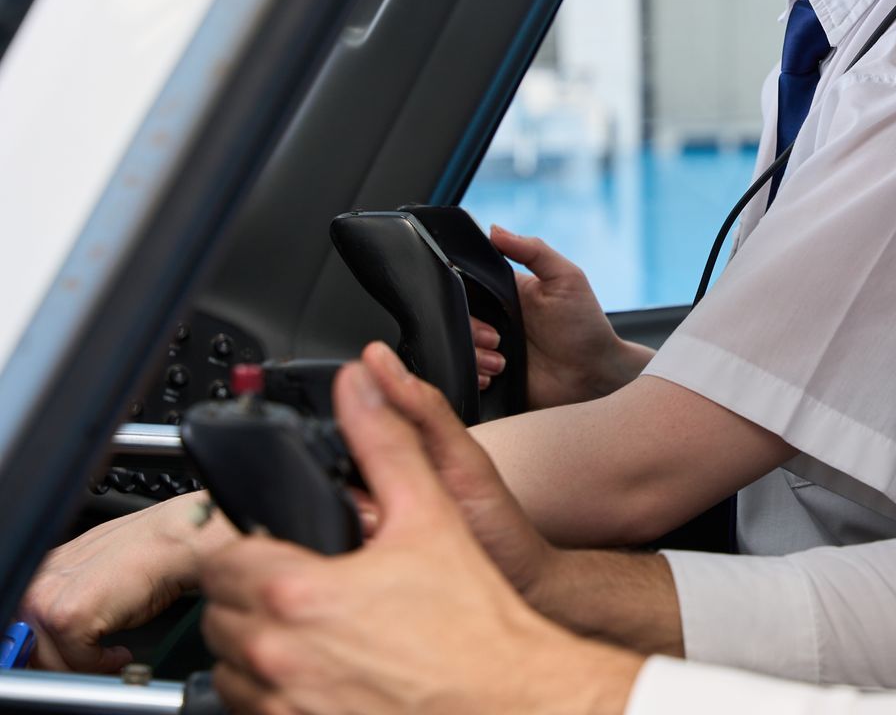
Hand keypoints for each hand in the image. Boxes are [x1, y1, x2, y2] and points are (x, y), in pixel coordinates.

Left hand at [19, 491, 231, 671]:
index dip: (49, 647)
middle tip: (92, 663)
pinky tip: (119, 653)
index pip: (29, 627)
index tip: (69, 658)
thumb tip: (68, 628)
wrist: (175, 541)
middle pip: (33, 647)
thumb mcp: (97, 573)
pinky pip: (78, 662)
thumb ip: (73, 596)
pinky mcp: (70, 618)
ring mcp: (50, 602)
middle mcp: (38, 585)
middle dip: (65, 661)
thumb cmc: (150, 552)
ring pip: (51, 660)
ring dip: (84, 665)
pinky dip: (103, 664)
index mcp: (43, 572)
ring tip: (109, 658)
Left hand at [200, 348, 641, 714]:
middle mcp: (277, 656)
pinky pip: (254, 714)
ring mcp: (282, 708)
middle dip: (251, 597)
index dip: (245, 548)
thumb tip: (361, 383)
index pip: (220, 560)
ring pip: (229, 672)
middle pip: (219, 618)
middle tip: (300, 589)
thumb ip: (386, 442)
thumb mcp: (430, 515)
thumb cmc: (474, 623)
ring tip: (311, 634)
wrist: (506, 698)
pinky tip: (321, 677)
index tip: (272, 551)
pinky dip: (274, 695)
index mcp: (296, 593)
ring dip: (257, 649)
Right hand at [474, 227, 646, 408]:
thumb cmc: (585, 324)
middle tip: (496, 339)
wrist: (595, 375)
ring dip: (474, 356)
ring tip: (502, 363)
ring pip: (459, 348)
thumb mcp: (566, 278)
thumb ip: (533, 250)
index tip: (473, 304)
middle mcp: (496, 321)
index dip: (461, 294)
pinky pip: (466, 376)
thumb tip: (495, 229)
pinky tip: (495, 377)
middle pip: (458, 319)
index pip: (468, 286)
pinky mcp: (493, 377)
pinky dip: (474, 376)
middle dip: (471, 331)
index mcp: (507, 294)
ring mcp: (493, 350)